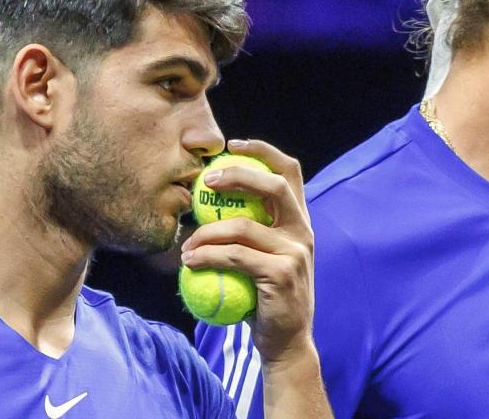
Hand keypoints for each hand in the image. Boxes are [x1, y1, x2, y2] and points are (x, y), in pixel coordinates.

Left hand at [180, 139, 315, 364]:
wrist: (286, 343)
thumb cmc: (265, 300)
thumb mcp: (263, 259)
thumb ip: (249, 233)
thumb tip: (207, 207)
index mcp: (299, 222)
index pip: (290, 173)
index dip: (264, 151)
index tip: (234, 146)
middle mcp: (303, 232)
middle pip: (274, 186)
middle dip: (239, 175)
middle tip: (208, 182)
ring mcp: (295, 253)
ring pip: (244, 226)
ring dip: (207, 232)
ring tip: (186, 244)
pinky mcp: (281, 274)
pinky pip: (235, 256)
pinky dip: (208, 256)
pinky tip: (190, 261)